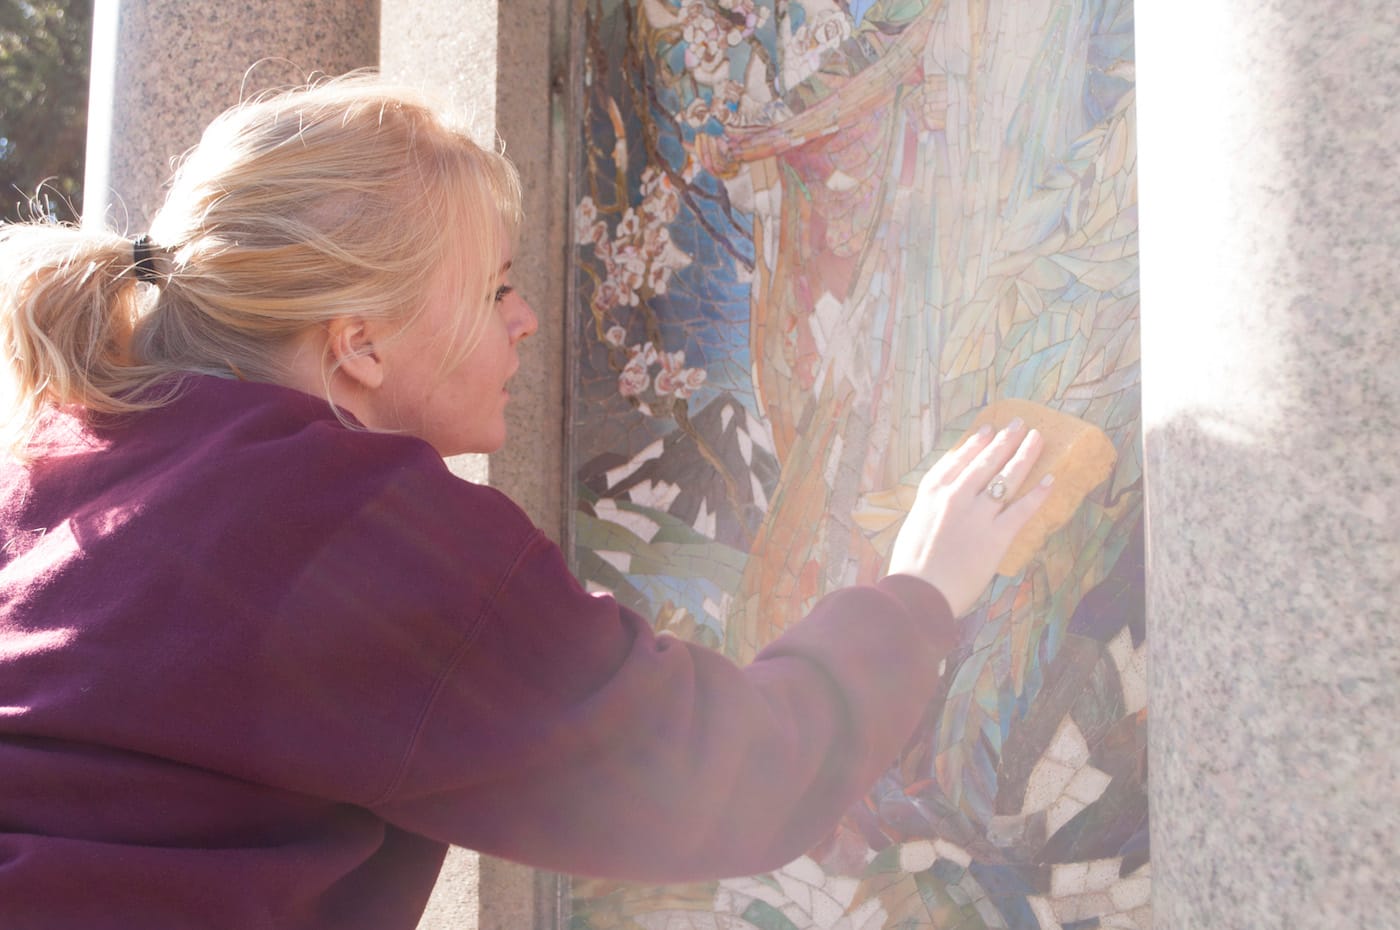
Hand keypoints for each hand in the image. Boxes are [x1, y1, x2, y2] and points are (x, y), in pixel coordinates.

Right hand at [886, 419, 1053, 616]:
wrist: (917, 594)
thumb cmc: (911, 566)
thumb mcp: (914, 526)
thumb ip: (932, 509)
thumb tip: (946, 501)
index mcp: (931, 493)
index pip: (957, 459)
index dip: (975, 443)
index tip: (987, 430)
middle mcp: (954, 497)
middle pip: (985, 462)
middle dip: (1004, 440)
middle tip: (1019, 425)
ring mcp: (977, 515)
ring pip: (1006, 478)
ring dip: (1024, 455)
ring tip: (1037, 439)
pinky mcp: (996, 536)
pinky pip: (1022, 509)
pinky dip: (1037, 493)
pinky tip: (1050, 479)